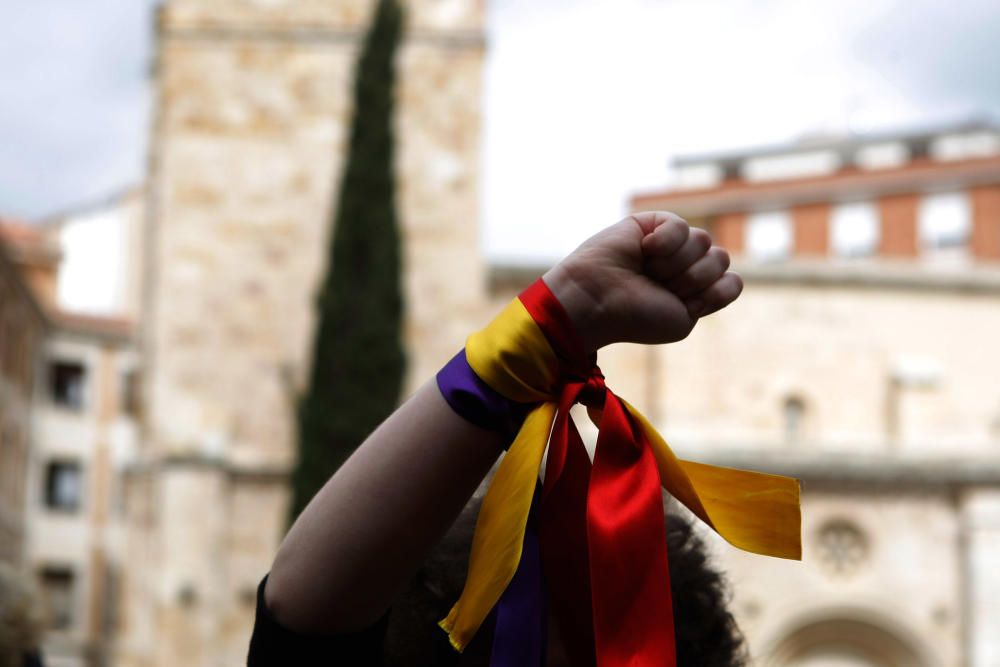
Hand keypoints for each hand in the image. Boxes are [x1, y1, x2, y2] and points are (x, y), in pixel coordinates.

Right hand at [542, 211, 742, 352]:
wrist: (597, 301)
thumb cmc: (635, 317)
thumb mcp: (684, 318)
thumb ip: (715, 293)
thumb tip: (719, 255)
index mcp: (693, 292)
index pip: (730, 282)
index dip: (710, 294)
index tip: (680, 306)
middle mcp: (683, 266)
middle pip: (721, 259)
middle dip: (692, 279)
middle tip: (658, 288)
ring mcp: (669, 244)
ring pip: (704, 242)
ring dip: (676, 264)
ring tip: (648, 271)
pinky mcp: (652, 223)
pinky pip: (681, 226)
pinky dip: (665, 242)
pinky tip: (643, 249)